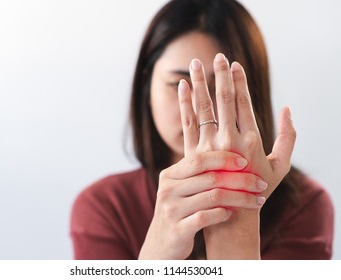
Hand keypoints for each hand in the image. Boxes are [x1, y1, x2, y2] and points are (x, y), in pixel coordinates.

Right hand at [138, 151, 266, 259]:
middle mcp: (168, 190)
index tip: (245, 162)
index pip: (199, 159)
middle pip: (210, 178)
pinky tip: (232, 214)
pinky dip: (223, 214)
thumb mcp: (180, 188)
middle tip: (260, 184)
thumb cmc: (179, 211)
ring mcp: (171, 210)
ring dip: (240, 198)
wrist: (161, 244)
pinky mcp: (178, 229)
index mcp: (169, 175)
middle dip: (241, 179)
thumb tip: (226, 147)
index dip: (224, 158)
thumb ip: (195, 171)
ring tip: (257, 200)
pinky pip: (206, 217)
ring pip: (213, 197)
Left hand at [178, 53, 295, 258]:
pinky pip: (187, 124)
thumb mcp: (281, 167)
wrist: (229, 216)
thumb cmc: (258, 191)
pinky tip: (181, 87)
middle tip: (216, 56)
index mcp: (251, 140)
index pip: (243, 103)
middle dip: (220, 76)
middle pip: (223, 100)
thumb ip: (289, 137)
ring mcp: (208, 147)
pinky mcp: (192, 154)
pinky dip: (184, 104)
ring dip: (199, 84)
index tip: (234, 64)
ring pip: (203, 108)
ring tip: (194, 64)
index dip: (239, 81)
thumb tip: (288, 109)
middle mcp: (228, 140)